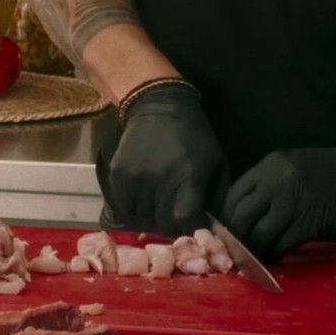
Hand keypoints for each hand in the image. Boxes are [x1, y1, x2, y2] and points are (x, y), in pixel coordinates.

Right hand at [96, 85, 229, 235]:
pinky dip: (133, 212)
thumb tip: (214, 227)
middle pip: (163, 225)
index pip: (186, 221)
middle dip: (172, 224)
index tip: (193, 221)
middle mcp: (159, 181)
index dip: (191, 227)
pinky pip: (123, 210)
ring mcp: (136, 179)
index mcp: (189, 178)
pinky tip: (143, 201)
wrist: (158, 107)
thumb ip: (218, 197)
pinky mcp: (118, 176)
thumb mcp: (217, 162)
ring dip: (152, 218)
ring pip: (142, 221)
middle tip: (175, 214)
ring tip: (159, 206)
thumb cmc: (194, 137)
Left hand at [220, 144, 335, 260]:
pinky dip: (274, 255)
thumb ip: (268, 184)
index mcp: (269, 165)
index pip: (234, 195)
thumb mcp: (292, 165)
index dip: (226, 217)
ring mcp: (292, 203)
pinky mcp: (308, 223)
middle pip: (241, 217)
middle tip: (235, 251)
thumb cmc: (329, 170)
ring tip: (254, 259)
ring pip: (259, 234)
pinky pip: (282, 244)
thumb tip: (245, 213)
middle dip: (235, 238)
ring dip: (254, 251)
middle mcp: (276, 182)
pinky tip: (274, 259)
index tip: (226, 231)